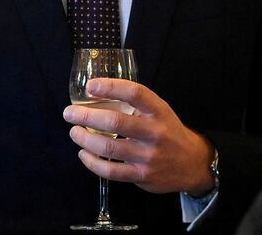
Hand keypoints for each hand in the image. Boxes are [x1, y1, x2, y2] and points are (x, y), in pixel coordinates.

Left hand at [63, 78, 215, 194]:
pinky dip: (92, 162)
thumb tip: (98, 94)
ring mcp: (148, 156)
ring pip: (109, 148)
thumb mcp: (160, 112)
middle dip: (87, 116)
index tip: (91, 86)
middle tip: (69, 113)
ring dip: (85, 139)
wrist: (192, 163)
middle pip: (116, 122)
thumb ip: (135, 104)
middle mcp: (155, 132)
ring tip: (74, 132)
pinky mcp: (142, 176)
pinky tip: (83, 154)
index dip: (111, 87)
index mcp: (159, 111)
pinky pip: (111, 171)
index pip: (135, 93)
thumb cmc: (168, 131)